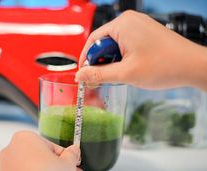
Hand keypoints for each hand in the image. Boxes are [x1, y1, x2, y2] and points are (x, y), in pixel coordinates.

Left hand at [0, 131, 80, 170]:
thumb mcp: (67, 164)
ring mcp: (6, 166)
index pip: (52, 146)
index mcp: (25, 138)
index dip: (65, 157)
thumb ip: (71, 154)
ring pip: (32, 167)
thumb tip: (74, 151)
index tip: (72, 164)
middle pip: (41, 157)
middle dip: (55, 166)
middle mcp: (11, 150)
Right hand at [76, 10, 206, 90]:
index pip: (93, 40)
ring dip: (114, 61)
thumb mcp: (126, 73)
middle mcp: (130, 21)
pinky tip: (131, 68)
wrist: (193, 66)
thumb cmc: (165, 65)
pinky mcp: (145, 33)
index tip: (86, 74)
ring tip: (124, 73)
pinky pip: (126, 44)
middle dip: (103, 62)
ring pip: (115, 45)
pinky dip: (124, 58)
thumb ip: (99, 74)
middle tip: (107, 77)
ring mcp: (139, 26)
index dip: (87, 59)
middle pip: (104, 43)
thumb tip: (80, 75)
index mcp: (122, 24)